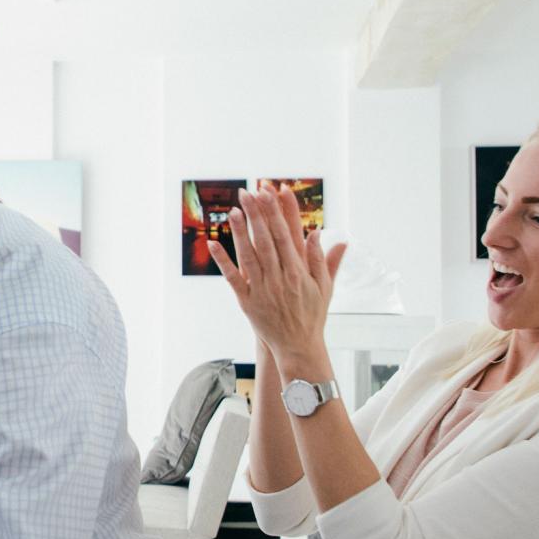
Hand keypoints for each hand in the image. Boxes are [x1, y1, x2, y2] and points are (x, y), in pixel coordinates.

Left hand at [208, 183, 346, 367]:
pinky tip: (213, 243)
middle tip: (249, 192)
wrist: (297, 347)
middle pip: (265, 240)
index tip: (273, 191)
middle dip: (257, 214)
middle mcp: (279, 278)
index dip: (278, 212)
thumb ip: (323, 260)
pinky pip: (233, 278)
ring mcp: (262, 289)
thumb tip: (318, 232)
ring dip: (239, 232)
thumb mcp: (324, 287)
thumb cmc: (312, 315)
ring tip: (234, 210)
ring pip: (248, 255)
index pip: (285, 234)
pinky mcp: (247, 301)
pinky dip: (222, 261)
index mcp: (299, 272)